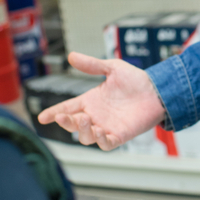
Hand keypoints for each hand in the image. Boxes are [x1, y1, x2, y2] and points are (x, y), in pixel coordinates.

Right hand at [37, 52, 166, 150]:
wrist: (157, 90)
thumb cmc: (135, 80)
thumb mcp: (112, 68)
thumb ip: (92, 65)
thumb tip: (71, 55)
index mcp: (91, 101)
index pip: (67, 108)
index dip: (54, 113)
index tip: (42, 117)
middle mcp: (96, 116)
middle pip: (74, 125)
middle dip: (66, 122)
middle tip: (64, 116)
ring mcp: (107, 127)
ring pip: (86, 137)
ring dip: (82, 131)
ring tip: (85, 119)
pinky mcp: (120, 135)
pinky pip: (106, 144)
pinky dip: (101, 141)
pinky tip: (99, 132)